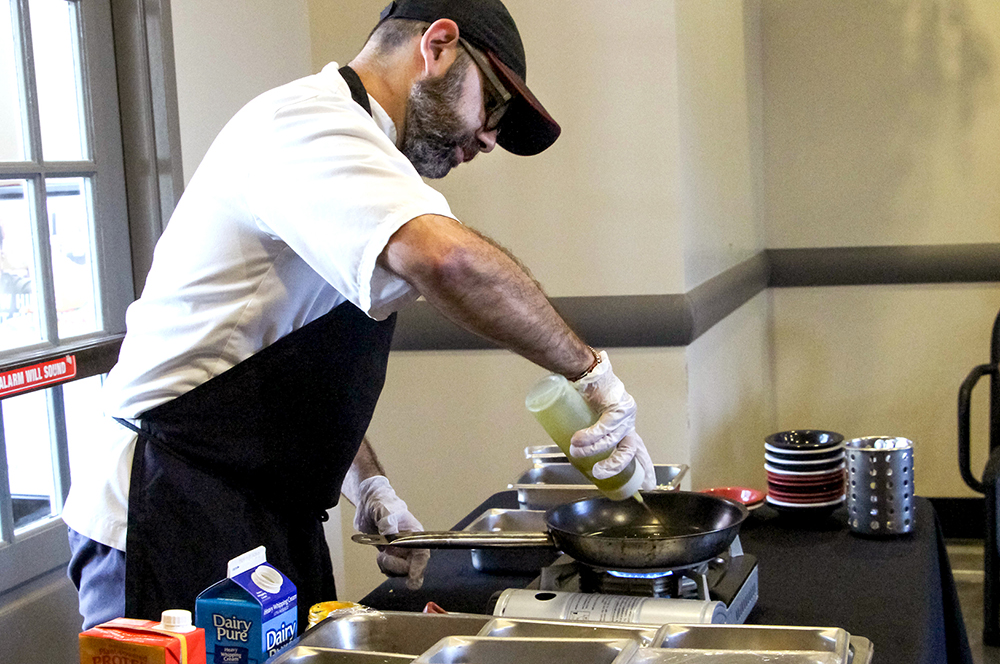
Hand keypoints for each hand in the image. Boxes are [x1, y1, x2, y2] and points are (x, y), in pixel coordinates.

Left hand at [353, 476, 429, 589]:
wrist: (370, 504)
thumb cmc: (383, 504)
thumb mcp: (386, 512)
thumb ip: (388, 524)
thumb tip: (391, 538)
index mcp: (415, 535)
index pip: (422, 554)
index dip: (419, 568)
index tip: (412, 579)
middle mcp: (411, 546)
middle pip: (411, 567)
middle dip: (397, 567)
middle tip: (384, 557)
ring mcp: (401, 552)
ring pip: (400, 571)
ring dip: (389, 567)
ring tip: (381, 555)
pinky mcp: (391, 555)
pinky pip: (390, 569)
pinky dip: (384, 567)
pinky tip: (380, 556)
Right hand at [569, 351, 655, 488]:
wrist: (586, 371)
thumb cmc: (586, 395)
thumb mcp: (590, 421)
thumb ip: (589, 439)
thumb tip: (574, 456)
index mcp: (626, 428)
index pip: (640, 453)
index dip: (646, 471)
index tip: (649, 488)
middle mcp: (629, 422)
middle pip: (630, 450)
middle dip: (615, 466)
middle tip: (599, 474)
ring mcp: (625, 413)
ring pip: (613, 439)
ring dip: (593, 449)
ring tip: (576, 451)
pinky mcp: (617, 404)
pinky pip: (604, 425)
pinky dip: (590, 435)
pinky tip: (579, 440)